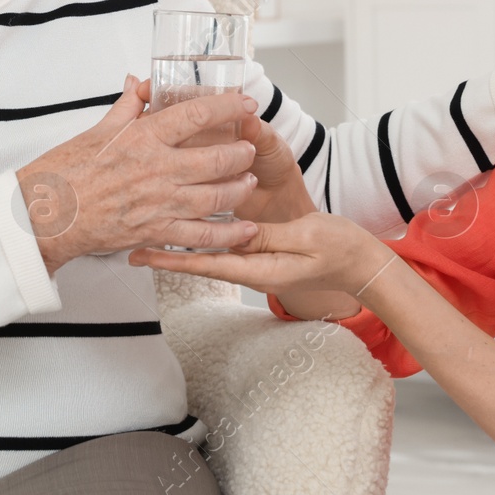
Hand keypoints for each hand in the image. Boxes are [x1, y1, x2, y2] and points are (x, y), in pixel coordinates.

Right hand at [18, 76, 259, 272]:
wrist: (44, 215)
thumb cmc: (64, 172)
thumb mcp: (97, 131)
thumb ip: (127, 107)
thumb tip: (139, 83)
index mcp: (143, 138)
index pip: (196, 114)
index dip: (227, 107)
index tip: (245, 103)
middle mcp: (156, 169)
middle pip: (216, 158)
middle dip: (241, 152)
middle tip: (249, 148)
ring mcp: (159, 203)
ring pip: (216, 197)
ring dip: (239, 189)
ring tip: (249, 182)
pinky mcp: (155, 232)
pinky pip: (201, 235)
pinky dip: (228, 234)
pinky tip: (245, 230)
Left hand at [128, 212, 387, 299]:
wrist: (363, 265)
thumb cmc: (341, 250)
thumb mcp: (307, 238)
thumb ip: (271, 235)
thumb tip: (238, 232)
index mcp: (261, 269)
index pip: (208, 264)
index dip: (173, 258)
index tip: (142, 254)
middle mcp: (254, 269)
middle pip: (202, 260)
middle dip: (167, 252)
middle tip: (131, 243)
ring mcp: (259, 263)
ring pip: (213, 252)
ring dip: (183, 241)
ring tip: (152, 230)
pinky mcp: (265, 254)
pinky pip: (230, 246)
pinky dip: (207, 235)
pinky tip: (195, 224)